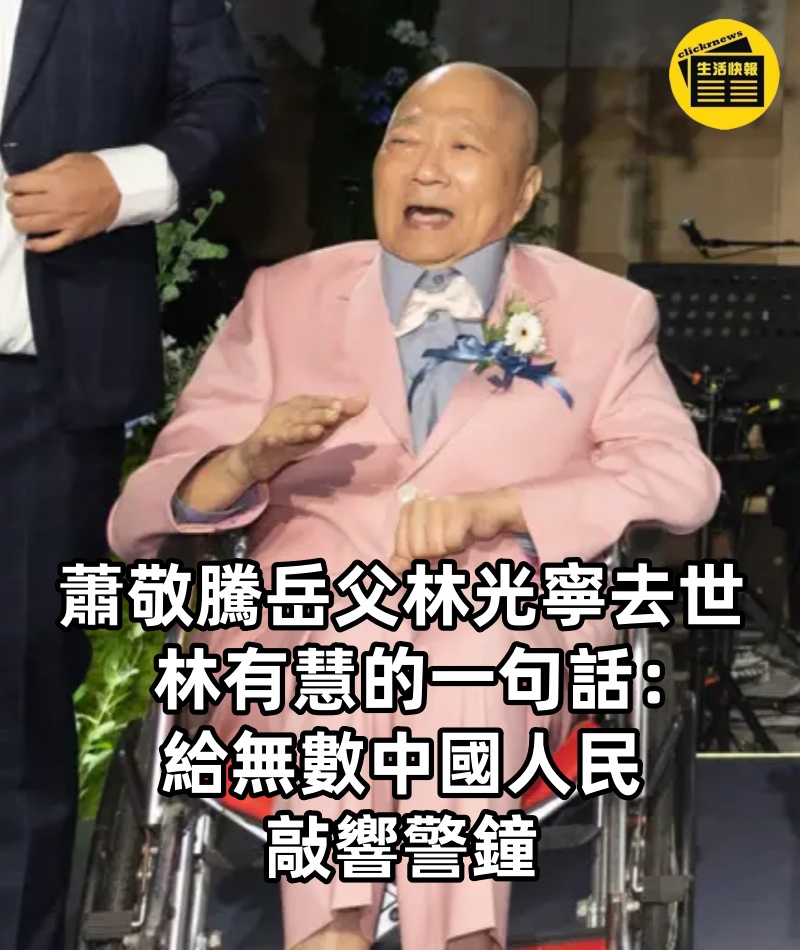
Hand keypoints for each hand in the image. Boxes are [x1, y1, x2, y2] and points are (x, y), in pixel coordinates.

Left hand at [5, 153, 120, 251]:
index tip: (11, 186)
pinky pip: (52, 244)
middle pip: (21, 207)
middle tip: (16, 201)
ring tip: (20, 218)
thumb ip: (46, 170)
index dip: (10, 185)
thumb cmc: (95, 170)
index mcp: (53, 181)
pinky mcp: (75, 234)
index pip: (19, 185)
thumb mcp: (68, 160)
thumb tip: (27, 181)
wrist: (123, 188)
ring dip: (19, 222)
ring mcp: (66, 221)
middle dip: (12, 203)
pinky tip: (29, 243)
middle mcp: (56, 202)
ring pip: (31, 226)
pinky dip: (37, 246)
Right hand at [232, 393, 368, 483]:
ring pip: (290, 428)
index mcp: (297, 406)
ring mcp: (273, 429)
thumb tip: (365, 399)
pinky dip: (273, 440)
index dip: (329, 403)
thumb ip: (340, 414)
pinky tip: (276, 440)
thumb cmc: (291, 439)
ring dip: (302, 428)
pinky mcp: (262, 445)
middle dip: (320, 412)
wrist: (255, 458)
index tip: (345, 405)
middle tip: (337, 412)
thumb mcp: (317, 427)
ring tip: (318, 429)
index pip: (315, 402)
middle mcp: (285, 414)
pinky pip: (269, 442)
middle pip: (304, 413)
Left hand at [389, 489, 519, 574]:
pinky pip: (452, 542)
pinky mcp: (459, 510)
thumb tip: (393, 570)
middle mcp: (420, 504)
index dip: (418, 559)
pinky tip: (466, 533)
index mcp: (408, 510)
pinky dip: (461, 544)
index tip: (432, 549)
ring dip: (450, 549)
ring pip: (435, 548)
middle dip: (435, 554)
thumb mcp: (427, 543)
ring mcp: (439, 505)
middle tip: (447, 540)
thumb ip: (408, 556)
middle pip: (418, 551)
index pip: (402, 550)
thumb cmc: (455, 528)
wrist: (489, 511)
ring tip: (456, 534)